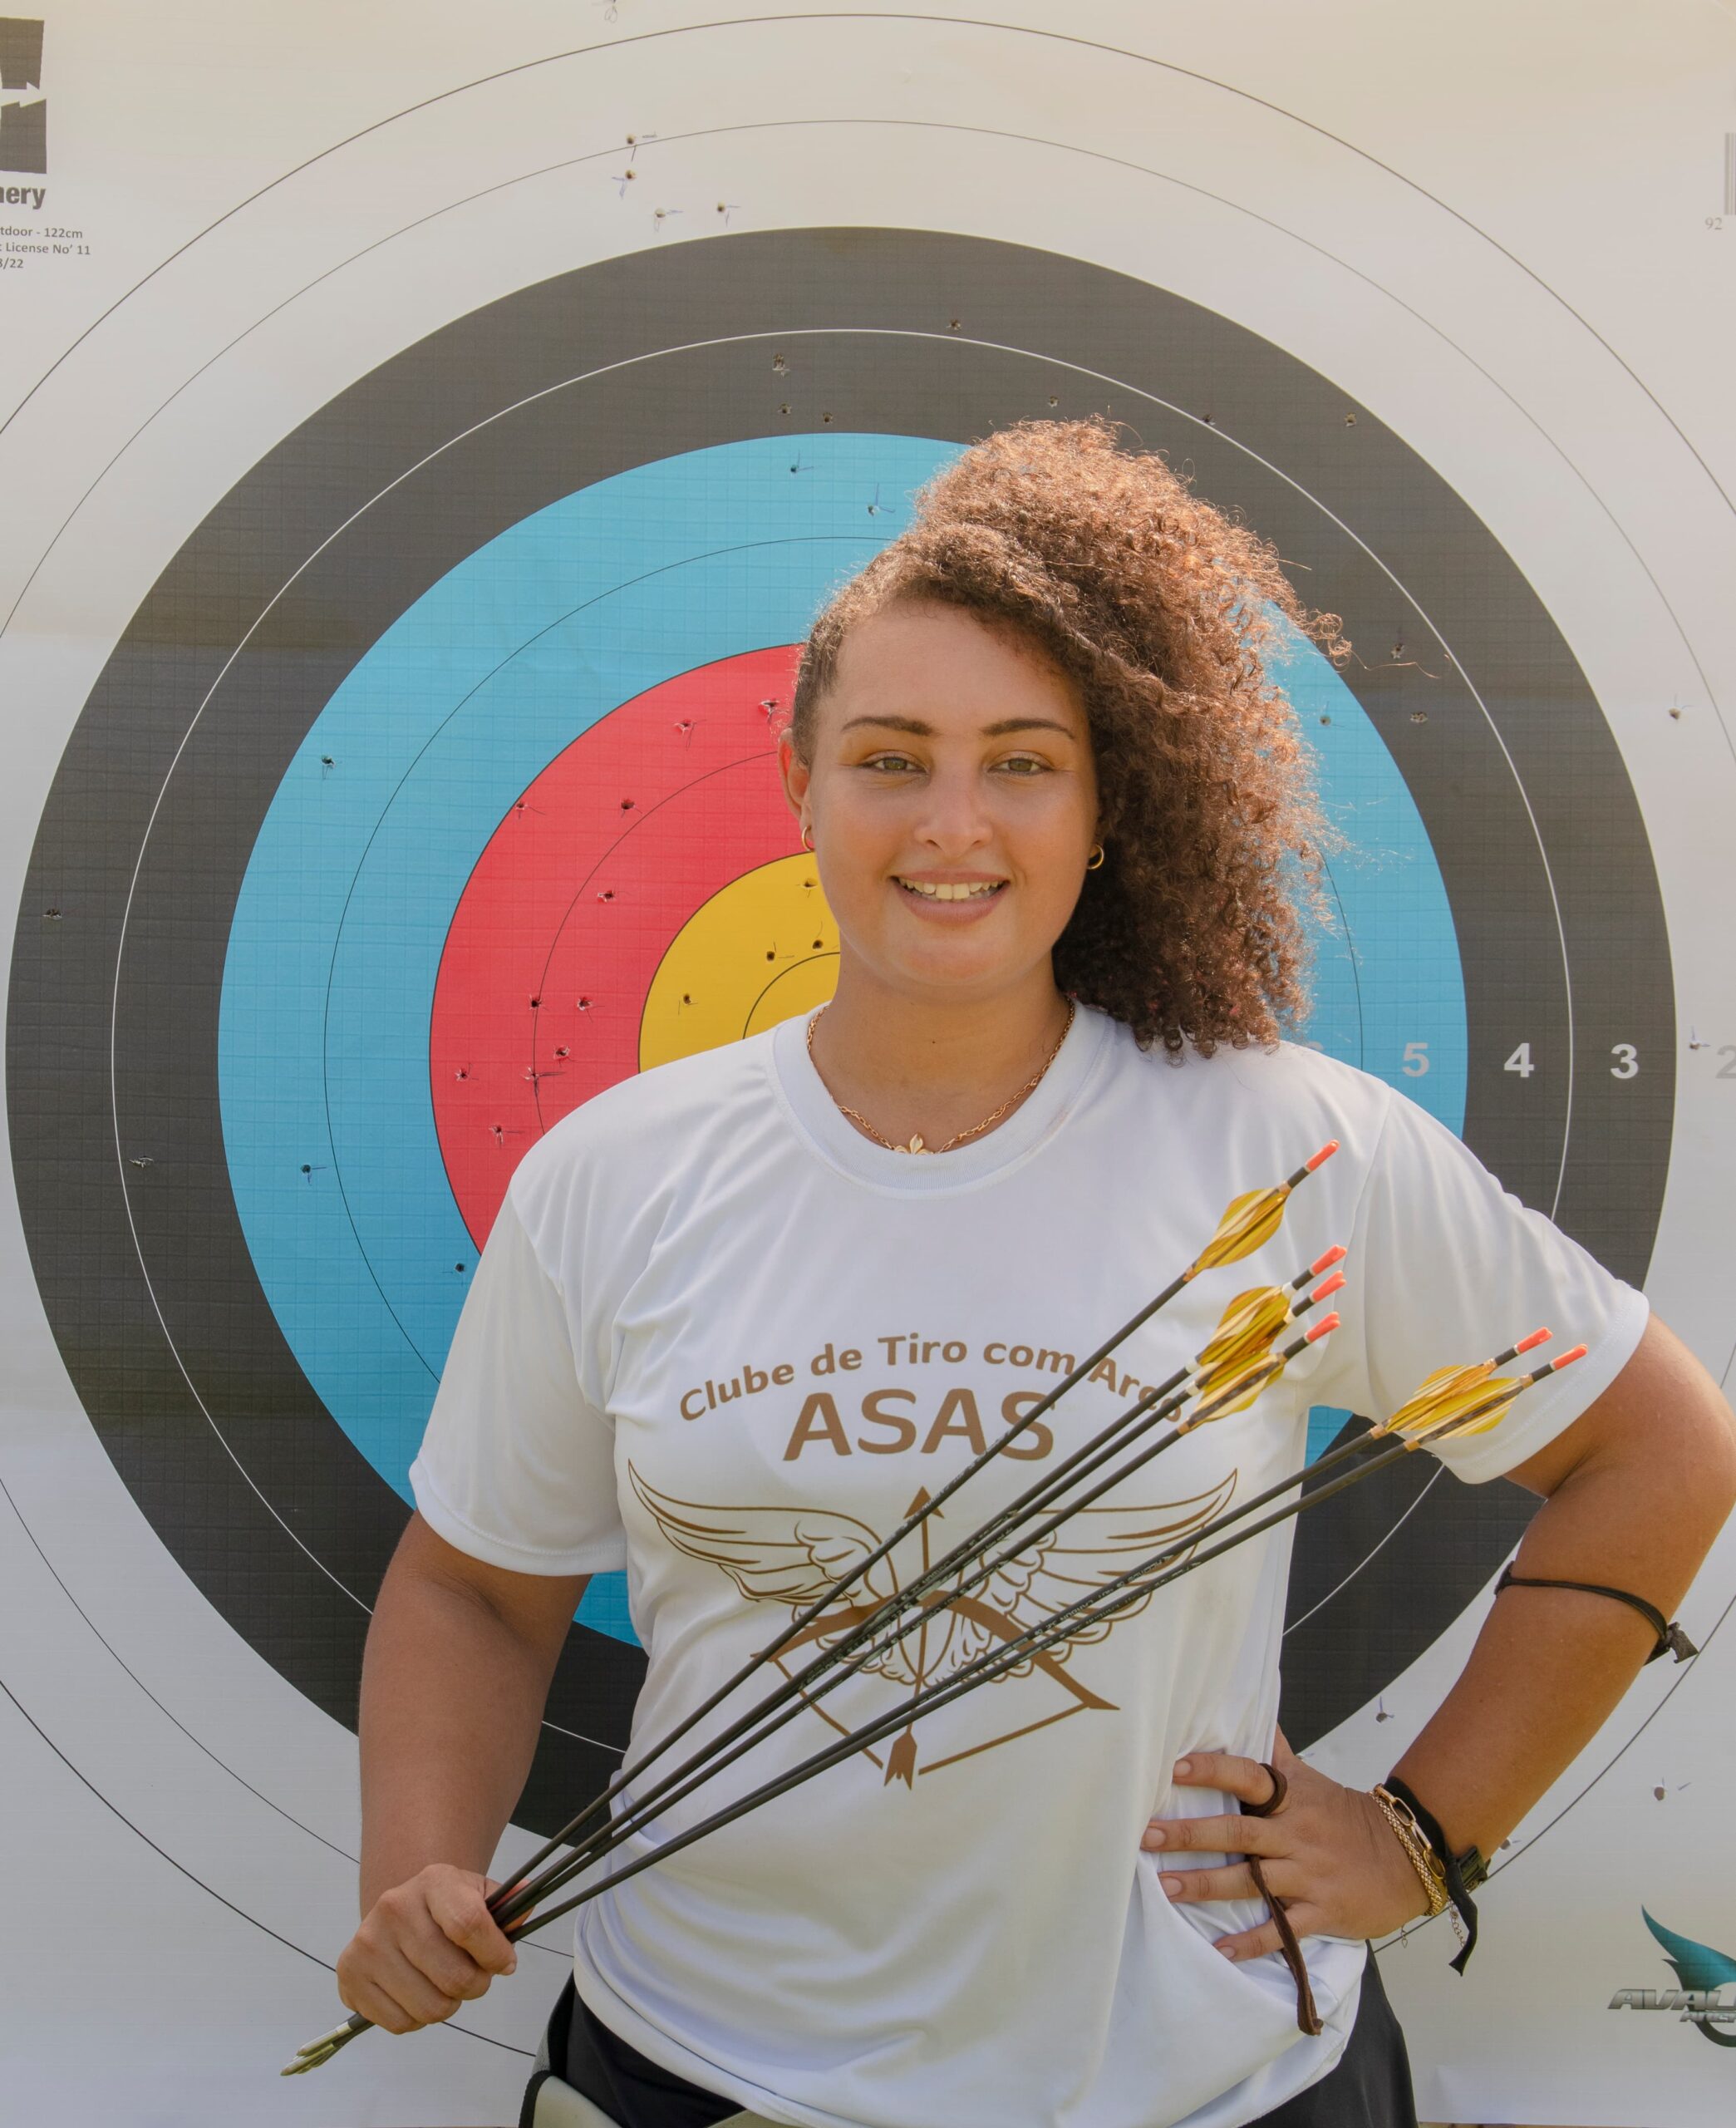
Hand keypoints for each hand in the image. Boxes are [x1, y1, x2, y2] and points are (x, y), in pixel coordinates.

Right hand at [336, 1864, 517, 2033]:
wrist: (397, 1911)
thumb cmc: (445, 1907)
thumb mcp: (477, 1894)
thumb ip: (507, 1904)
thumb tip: (528, 1900)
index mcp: (433, 1881)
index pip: (469, 1924)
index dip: (494, 1953)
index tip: (506, 1963)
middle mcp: (394, 1908)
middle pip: (453, 1976)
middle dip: (475, 1986)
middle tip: (474, 1978)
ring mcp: (368, 1943)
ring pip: (429, 2007)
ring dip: (448, 2005)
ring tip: (445, 1985)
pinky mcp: (350, 1976)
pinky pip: (400, 2023)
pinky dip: (418, 2019)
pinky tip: (418, 1993)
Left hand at [1139, 1729, 1432, 1960]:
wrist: (1404, 1858)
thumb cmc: (1342, 1815)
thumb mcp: (1309, 1778)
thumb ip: (1274, 1751)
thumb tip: (1249, 1708)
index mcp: (1291, 1798)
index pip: (1248, 1777)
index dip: (1212, 1771)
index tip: (1174, 1769)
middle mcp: (1295, 1834)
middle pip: (1238, 1832)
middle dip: (1190, 1835)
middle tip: (1146, 1835)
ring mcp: (1307, 1875)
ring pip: (1251, 1881)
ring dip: (1206, 1886)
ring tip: (1166, 1887)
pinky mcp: (1321, 1912)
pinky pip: (1282, 1930)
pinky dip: (1251, 1942)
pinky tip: (1220, 1950)